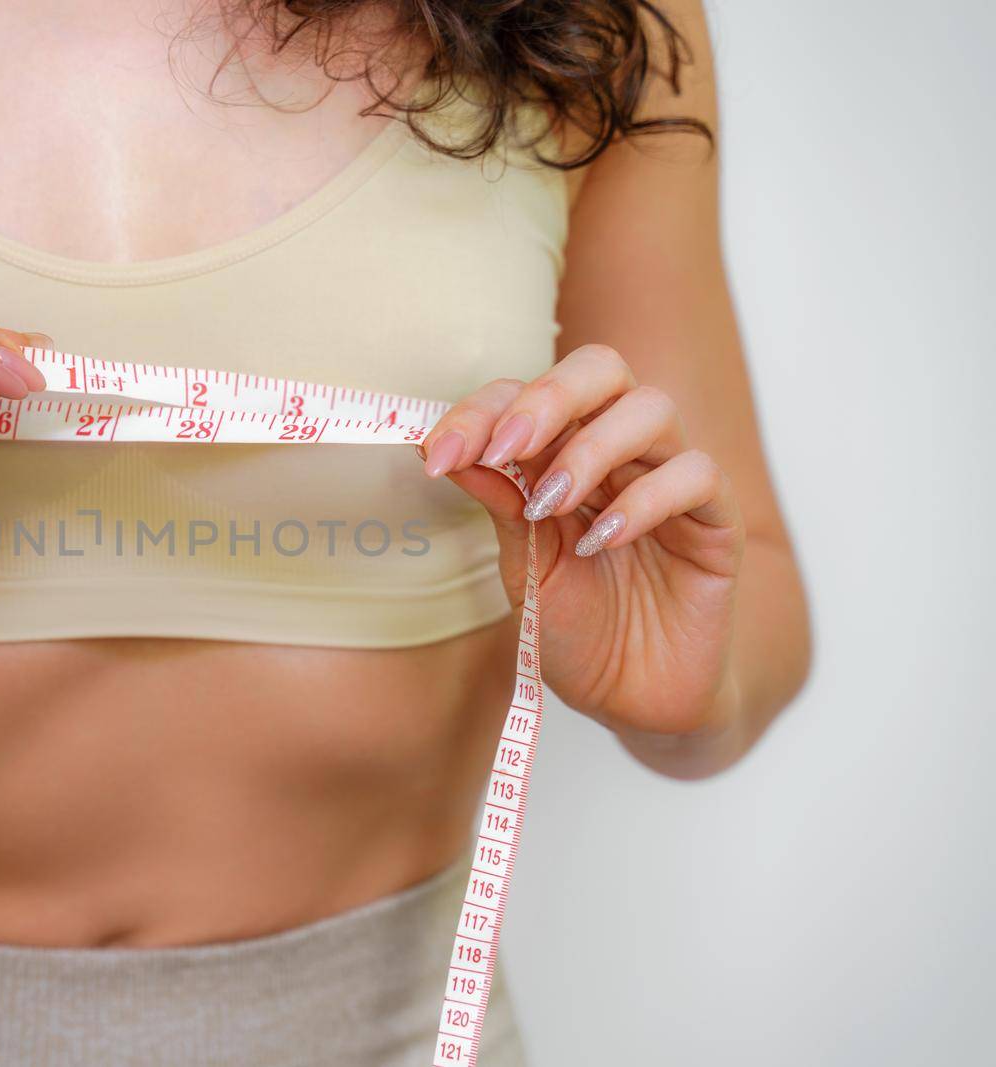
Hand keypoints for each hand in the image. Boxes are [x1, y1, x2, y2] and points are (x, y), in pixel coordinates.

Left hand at [419, 344, 745, 737]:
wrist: (630, 698)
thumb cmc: (574, 627)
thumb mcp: (523, 564)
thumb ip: (498, 503)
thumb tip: (439, 448)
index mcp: (564, 452)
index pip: (528, 394)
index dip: (481, 411)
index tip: (439, 454)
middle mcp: (621, 452)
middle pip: (602, 369)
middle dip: (548, 397)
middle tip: (507, 446)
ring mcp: (672, 480)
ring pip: (652, 409)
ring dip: (591, 448)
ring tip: (552, 503)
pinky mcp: (716, 522)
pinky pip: (695, 476)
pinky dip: (644, 500)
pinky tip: (603, 540)